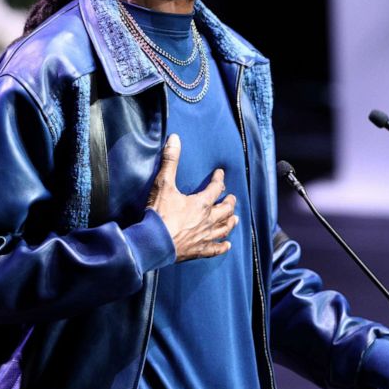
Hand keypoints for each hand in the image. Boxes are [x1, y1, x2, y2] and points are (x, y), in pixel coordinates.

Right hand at [147, 134, 238, 261]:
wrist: (153, 243)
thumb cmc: (159, 214)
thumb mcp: (163, 184)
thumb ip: (170, 161)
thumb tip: (175, 138)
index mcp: (201, 203)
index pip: (216, 188)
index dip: (219, 179)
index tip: (220, 174)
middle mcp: (208, 219)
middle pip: (226, 210)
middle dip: (230, 202)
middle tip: (231, 197)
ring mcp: (204, 236)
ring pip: (224, 228)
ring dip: (230, 222)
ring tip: (235, 218)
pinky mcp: (198, 250)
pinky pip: (215, 249)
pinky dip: (222, 247)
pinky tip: (227, 245)